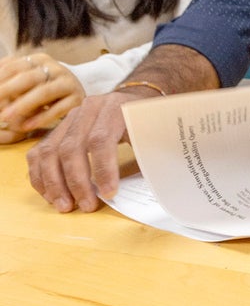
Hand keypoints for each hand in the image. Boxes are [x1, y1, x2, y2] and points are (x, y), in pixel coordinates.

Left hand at [0, 53, 84, 143]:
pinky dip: (42, 118)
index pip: (14, 66)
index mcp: (39, 60)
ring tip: (5, 118)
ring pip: (45, 92)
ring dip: (23, 105)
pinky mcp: (78, 99)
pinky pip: (59, 108)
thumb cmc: (43, 87)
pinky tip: (27, 126)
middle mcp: (55, 68)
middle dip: (7, 91)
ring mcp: (68, 83)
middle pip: (29, 78)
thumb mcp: (27, 81)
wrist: (76, 92)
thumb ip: (9, 82)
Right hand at [26, 89, 147, 212]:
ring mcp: (70, 118)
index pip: (101, 139)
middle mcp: (88, 109)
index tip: (109, 193)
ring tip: (65, 206)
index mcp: (115, 107)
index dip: (103, 169)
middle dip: (77, 182)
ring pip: (50, 151)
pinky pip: (39, 153)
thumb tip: (149, 183)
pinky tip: (51, 195)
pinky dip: (40, 176)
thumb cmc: (146, 121)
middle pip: (71, 147)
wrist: (133, 99)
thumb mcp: (155, 130)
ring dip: (54, 183)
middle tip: (87, 206)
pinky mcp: (58, 129)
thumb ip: (151, 151)